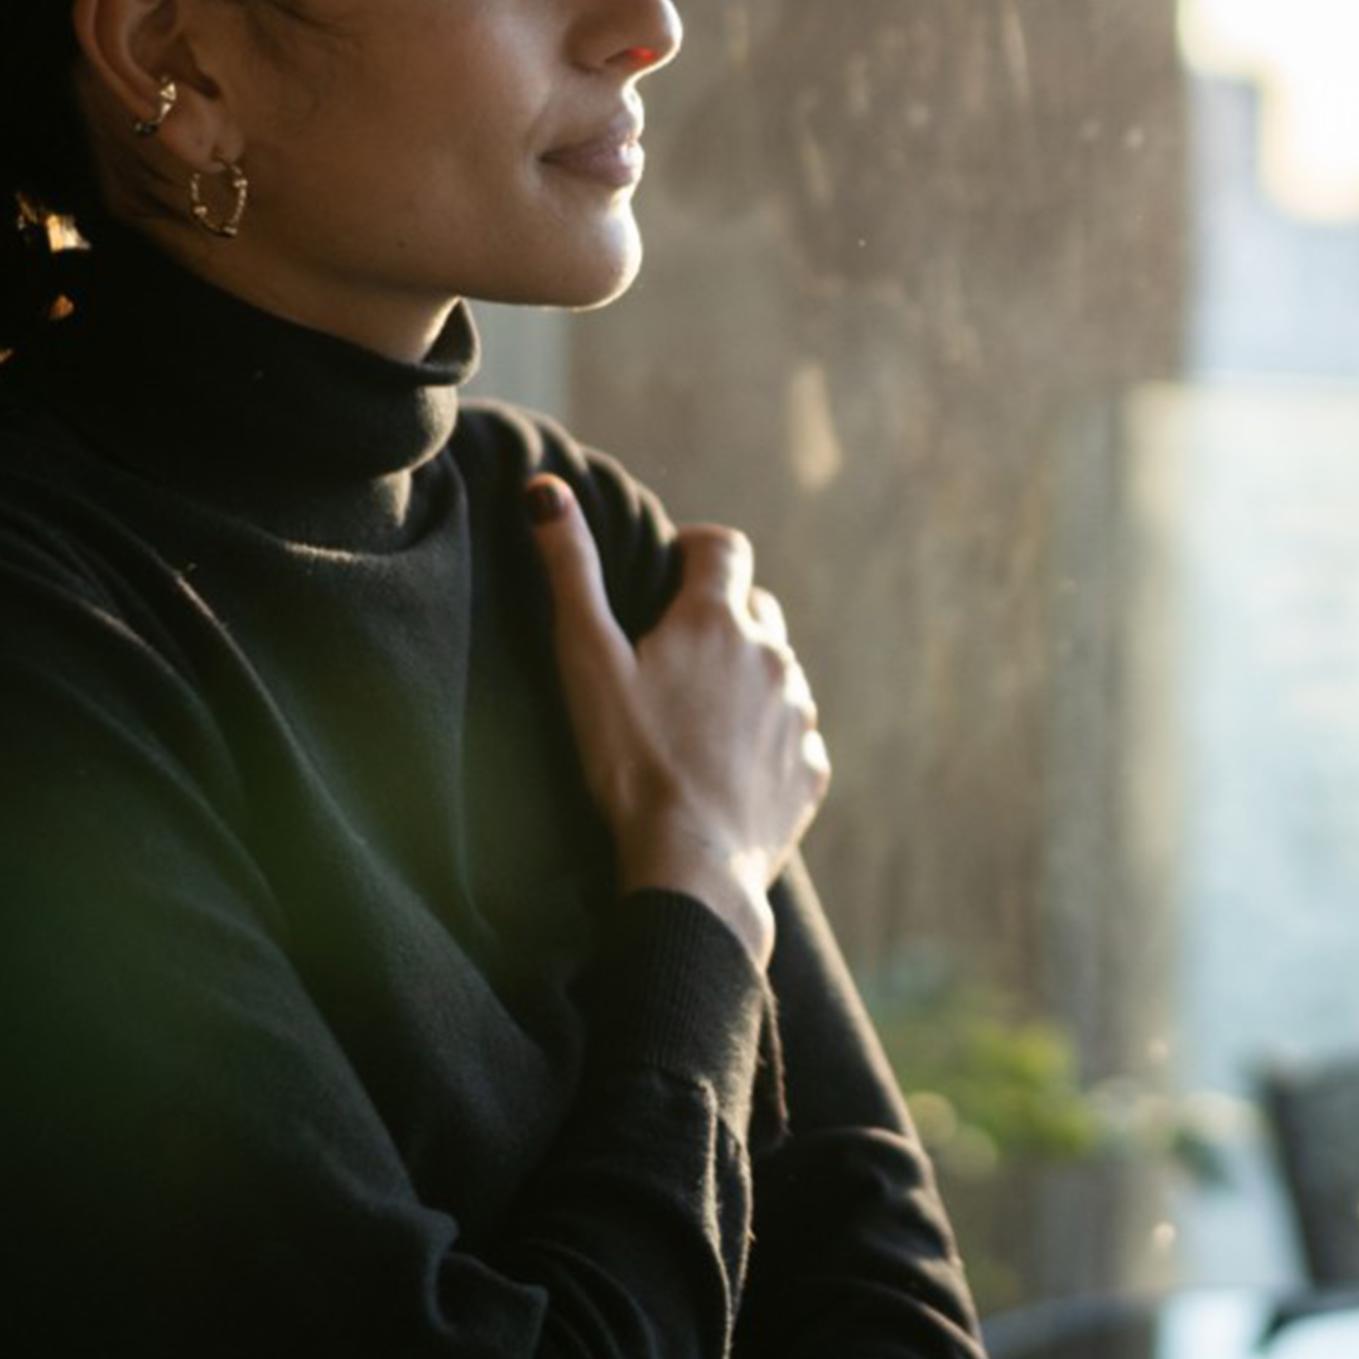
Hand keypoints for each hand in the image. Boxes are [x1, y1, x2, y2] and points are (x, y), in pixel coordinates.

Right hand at [531, 479, 829, 966]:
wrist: (691, 869)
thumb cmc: (630, 763)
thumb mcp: (587, 662)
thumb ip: (569, 571)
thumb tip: (546, 490)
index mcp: (717, 622)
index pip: (725, 547)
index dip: (697, 550)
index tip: (671, 571)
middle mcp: (772, 657)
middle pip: (756, 609)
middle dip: (722, 617)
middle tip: (674, 656)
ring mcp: (799, 714)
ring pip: (778, 673)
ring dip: (746, 680)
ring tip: (697, 721)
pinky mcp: (811, 770)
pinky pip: (794, 736)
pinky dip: (766, 740)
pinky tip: (726, 769)